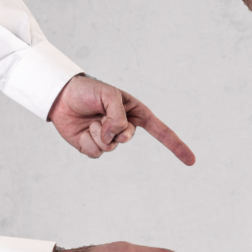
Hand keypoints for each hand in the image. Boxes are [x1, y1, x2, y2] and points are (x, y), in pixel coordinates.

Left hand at [48, 75, 195, 164]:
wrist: (61, 96)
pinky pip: (95, 153)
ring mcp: (108, 138)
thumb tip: (116, 137)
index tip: (190, 161)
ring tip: (90, 121)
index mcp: (134, 113)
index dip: (175, 145)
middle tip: (101, 117)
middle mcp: (124, 127)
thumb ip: (118, 116)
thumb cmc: (87, 90)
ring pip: (110, 148)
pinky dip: (87, 142)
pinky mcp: (93, 146)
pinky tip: (82, 131)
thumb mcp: (108, 95)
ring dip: (97, 134)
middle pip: (127, 139)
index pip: (160, 130)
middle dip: (113, 129)